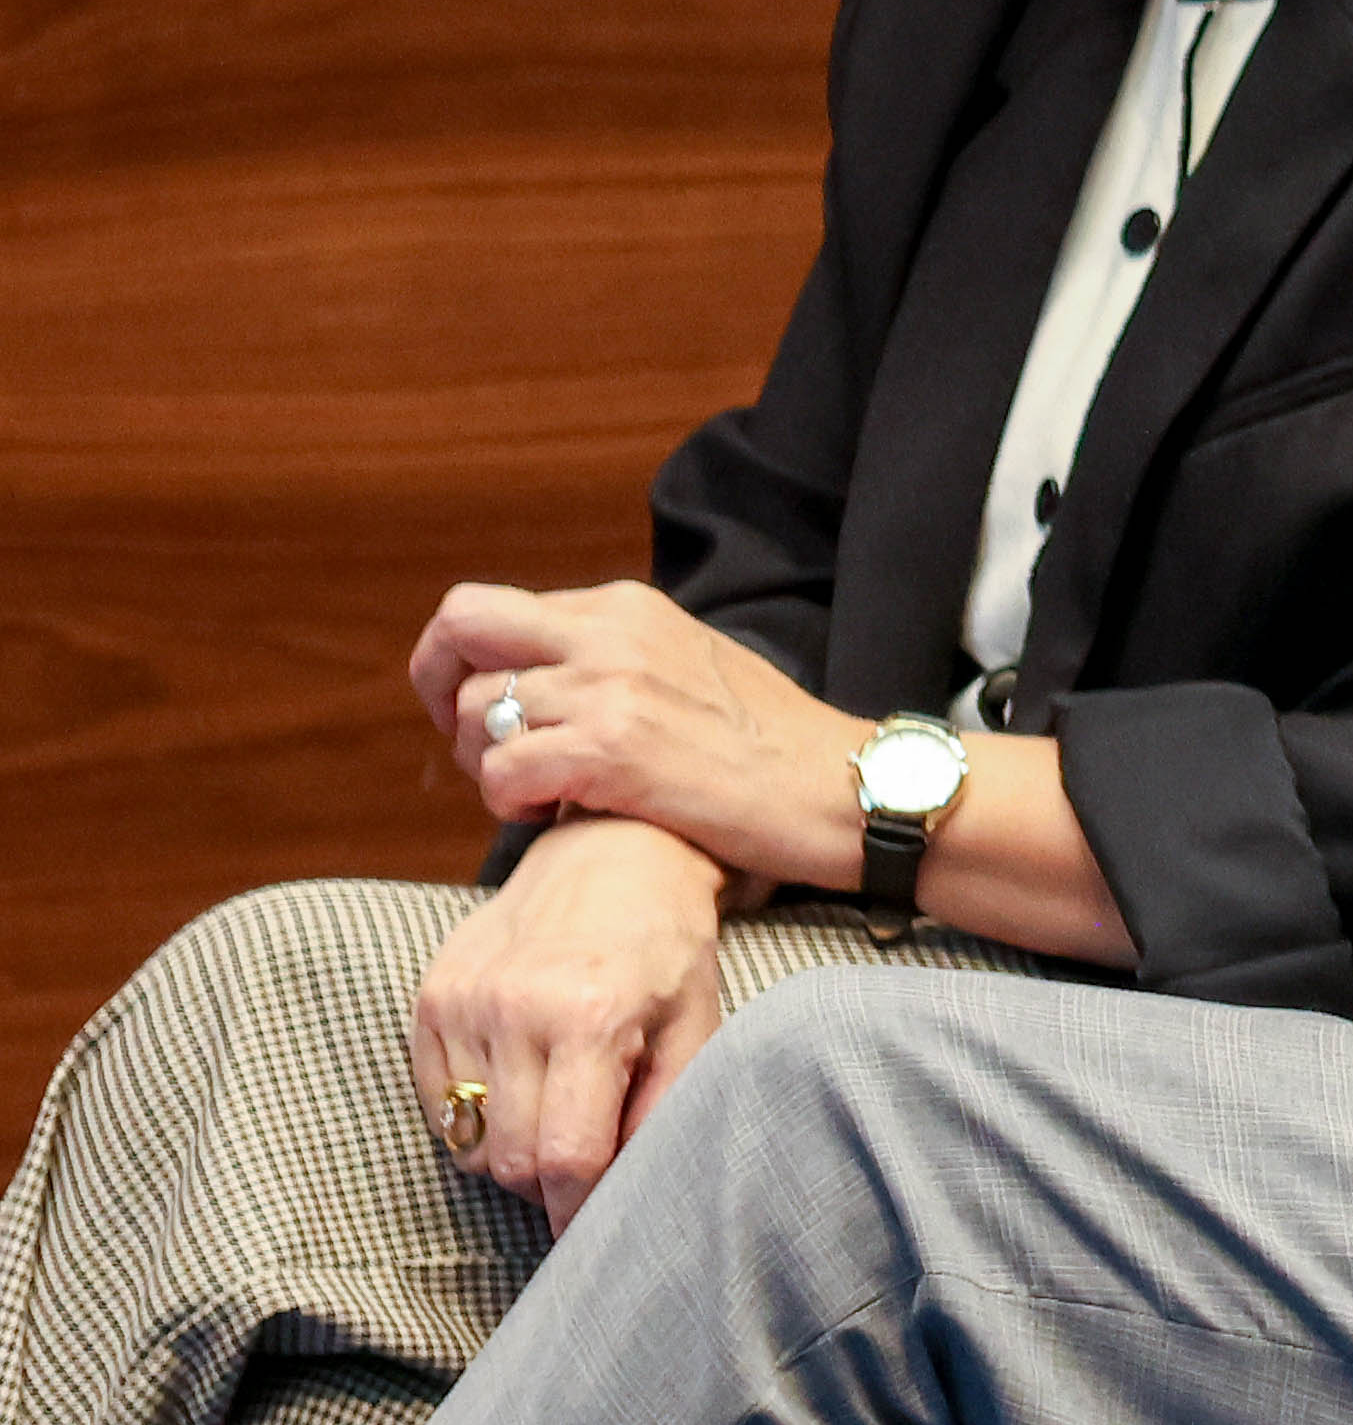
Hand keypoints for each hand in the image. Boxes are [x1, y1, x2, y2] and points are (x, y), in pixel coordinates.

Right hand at [405, 815, 738, 1215]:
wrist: (613, 857)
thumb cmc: (668, 952)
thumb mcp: (696, 1027)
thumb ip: (663, 1112)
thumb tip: (630, 1193)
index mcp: (591, 1019)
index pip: (567, 1158)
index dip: (579, 1211)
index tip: (592, 1230)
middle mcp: (515, 1008)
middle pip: (510, 1160)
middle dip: (547, 1188)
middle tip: (583, 1173)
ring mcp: (463, 1001)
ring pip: (468, 1140)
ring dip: (510, 1153)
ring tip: (557, 1120)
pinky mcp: (429, 998)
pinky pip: (438, 1104)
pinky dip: (474, 1118)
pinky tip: (520, 1087)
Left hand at [413, 581, 855, 871]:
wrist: (842, 789)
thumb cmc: (774, 748)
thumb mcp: (694, 664)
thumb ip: (620, 656)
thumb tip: (547, 679)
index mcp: (629, 608)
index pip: (493, 609)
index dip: (464, 663)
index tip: (483, 712)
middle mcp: (611, 633)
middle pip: (462, 626)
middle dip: (437, 685)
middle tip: (474, 742)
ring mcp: (610, 688)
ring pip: (475, 712)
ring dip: (486, 764)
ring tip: (533, 795)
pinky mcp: (611, 751)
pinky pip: (502, 772)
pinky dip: (508, 806)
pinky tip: (551, 816)